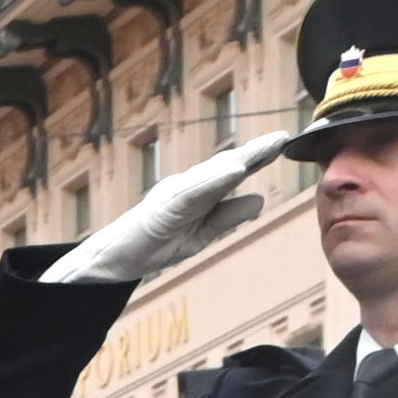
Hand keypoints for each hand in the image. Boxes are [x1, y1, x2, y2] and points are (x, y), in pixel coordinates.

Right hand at [56, 125, 308, 293]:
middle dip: (255, 151)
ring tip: (267, 148)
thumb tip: (259, 198)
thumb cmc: (154, 245)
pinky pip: (192, 192)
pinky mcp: (163, 208)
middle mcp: (187, 186)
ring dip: (240, 159)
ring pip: (212, 173)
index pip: (233, 171)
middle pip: (225, 165)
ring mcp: (173, 194)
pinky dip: (214, 180)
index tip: (284, 143)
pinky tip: (235, 171)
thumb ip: (228, 216)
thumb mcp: (202, 234)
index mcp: (199, 192)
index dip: (259, 157)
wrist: (113, 261)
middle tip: (282, 137)